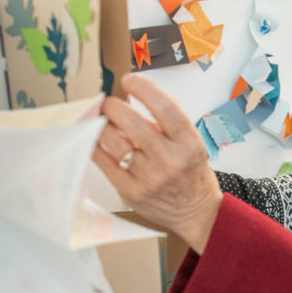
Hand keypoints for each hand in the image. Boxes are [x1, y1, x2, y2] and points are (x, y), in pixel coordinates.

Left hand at [93, 74, 222, 252]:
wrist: (196, 212)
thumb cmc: (191, 173)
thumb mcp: (190, 143)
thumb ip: (163, 124)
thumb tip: (127, 102)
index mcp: (189, 143)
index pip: (165, 107)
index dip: (143, 88)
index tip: (129, 80)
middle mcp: (170, 160)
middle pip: (132, 122)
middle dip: (114, 106)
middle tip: (109, 104)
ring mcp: (149, 178)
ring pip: (113, 141)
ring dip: (101, 124)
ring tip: (103, 121)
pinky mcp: (131, 191)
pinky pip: (103, 162)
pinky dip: (95, 145)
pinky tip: (96, 139)